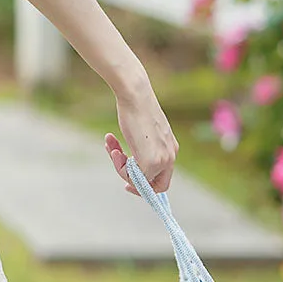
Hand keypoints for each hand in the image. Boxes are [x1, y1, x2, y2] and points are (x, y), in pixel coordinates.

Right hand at [104, 77, 178, 195]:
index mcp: (171, 148)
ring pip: (141, 181)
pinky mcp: (151, 161)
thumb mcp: (144, 131)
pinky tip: (113, 148)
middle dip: (134, 180)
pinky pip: (134, 177)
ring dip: (121, 168)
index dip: (147, 181)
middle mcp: (170, 156)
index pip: (163, 177)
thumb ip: (145, 146)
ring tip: (111, 148)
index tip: (128, 173)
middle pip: (156, 185)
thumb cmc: (136, 108)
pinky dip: (119, 166)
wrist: (135, 96)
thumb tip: (132, 160)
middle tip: (119, 169)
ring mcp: (162, 160)